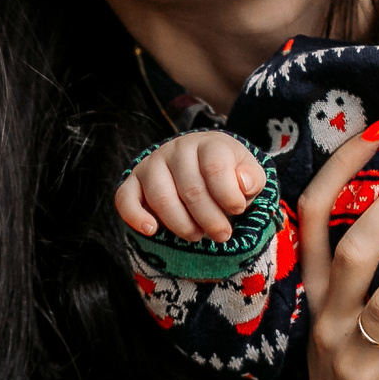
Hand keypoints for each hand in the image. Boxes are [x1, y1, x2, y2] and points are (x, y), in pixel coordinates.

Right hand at [115, 131, 264, 242]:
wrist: (200, 166)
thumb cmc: (228, 175)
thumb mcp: (248, 174)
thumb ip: (253, 178)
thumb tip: (243, 184)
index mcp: (208, 144)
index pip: (215, 167)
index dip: (229, 196)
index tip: (238, 210)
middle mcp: (176, 149)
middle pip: (191, 189)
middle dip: (210, 219)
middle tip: (222, 235)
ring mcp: (152, 164)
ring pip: (161, 198)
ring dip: (181, 225)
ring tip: (197, 235)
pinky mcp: (132, 182)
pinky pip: (125, 199)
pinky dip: (136, 217)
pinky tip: (152, 230)